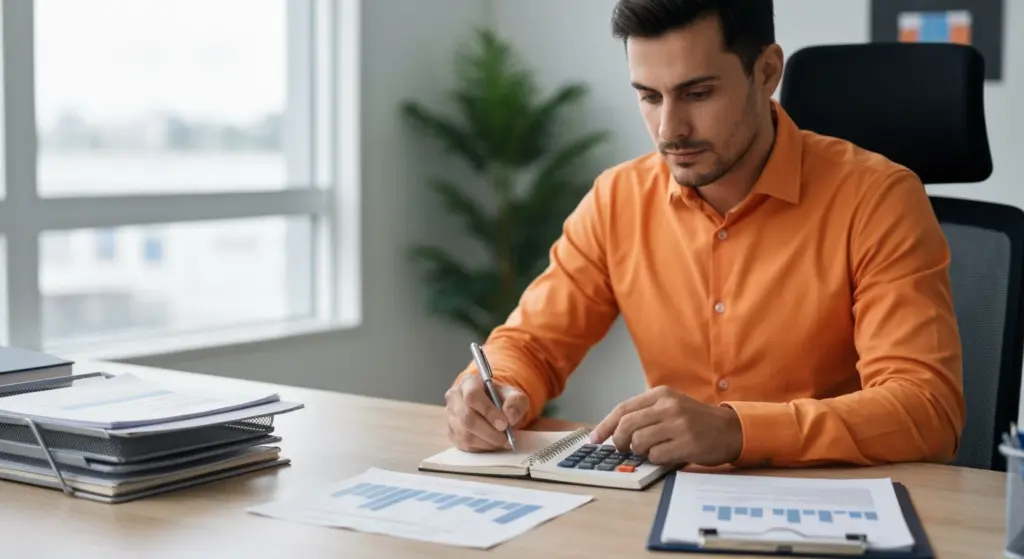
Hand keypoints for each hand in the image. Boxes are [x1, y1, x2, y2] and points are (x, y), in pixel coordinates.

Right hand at [445, 374, 529, 451]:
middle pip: (467, 418)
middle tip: (506, 439)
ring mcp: (450, 416)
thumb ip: (516, 402)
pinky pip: (464, 444)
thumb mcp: (514, 395)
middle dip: (489, 432)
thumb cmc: (500, 398)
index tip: (504, 424)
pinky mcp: (451, 432)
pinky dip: (481, 447)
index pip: (472, 396)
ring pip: (465, 434)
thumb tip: (510, 417)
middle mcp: (454, 397)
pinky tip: (492, 444)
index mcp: (468, 382)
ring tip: (502, 442)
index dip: (488, 412)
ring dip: (487, 442)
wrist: (492, 405)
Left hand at [588, 386, 742, 465]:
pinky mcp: (687, 443)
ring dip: (640, 451)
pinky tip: (667, 454)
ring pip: (639, 441)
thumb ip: (645, 413)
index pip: (623, 408)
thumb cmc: (695, 420)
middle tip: (622, 448)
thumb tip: (612, 430)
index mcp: (661, 394)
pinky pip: (656, 456)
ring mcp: (679, 424)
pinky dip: (656, 459)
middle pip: (627, 425)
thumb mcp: (670, 406)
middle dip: (618, 440)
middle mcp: (669, 406)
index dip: (605, 425)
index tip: (594, 439)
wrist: (730, 429)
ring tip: (651, 450)